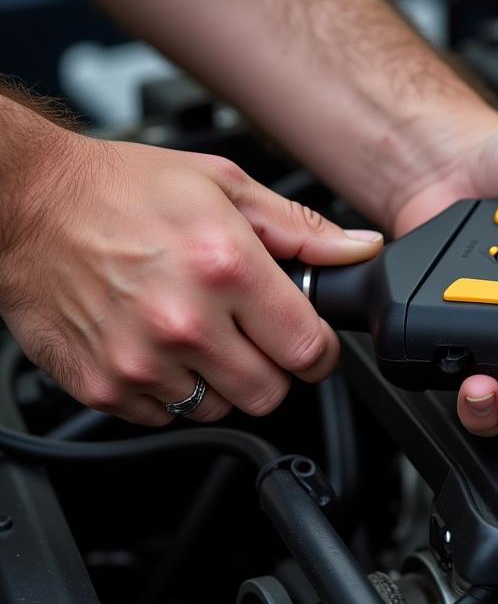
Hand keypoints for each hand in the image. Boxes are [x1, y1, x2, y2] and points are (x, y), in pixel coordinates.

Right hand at [0, 131, 381, 424]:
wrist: (25, 204)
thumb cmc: (120, 191)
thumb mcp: (223, 188)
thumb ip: (300, 229)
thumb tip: (359, 251)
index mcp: (226, 268)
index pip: (309, 351)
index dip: (319, 351)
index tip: (308, 342)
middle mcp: (185, 322)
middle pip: (271, 393)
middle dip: (273, 368)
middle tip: (251, 336)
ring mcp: (141, 361)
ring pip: (219, 409)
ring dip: (220, 381)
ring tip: (195, 333)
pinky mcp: (104, 386)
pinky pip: (165, 416)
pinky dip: (170, 390)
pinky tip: (157, 346)